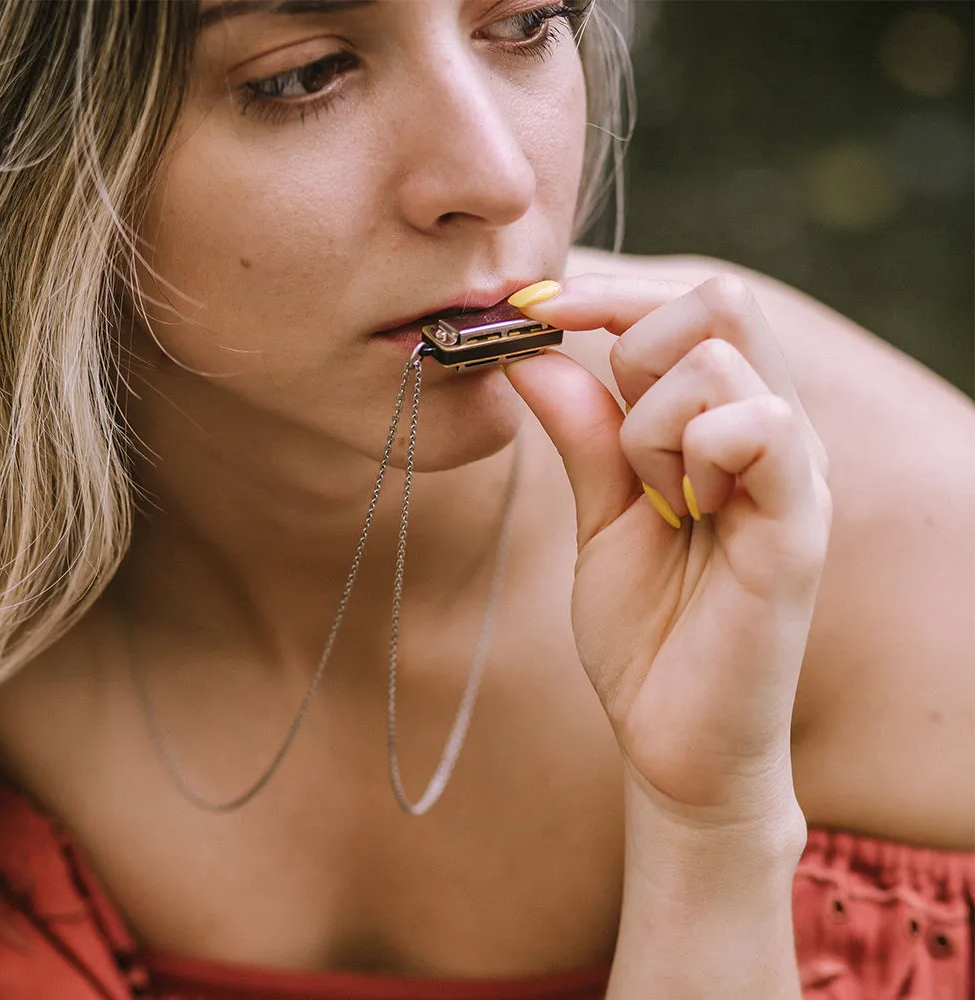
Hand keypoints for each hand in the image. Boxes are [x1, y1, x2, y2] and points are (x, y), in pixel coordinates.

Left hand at [504, 274, 831, 830]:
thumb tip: (531, 353)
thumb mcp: (598, 513)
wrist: (675, 737)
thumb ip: (579, 431)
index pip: (692, 300)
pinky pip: (758, 425)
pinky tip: (684, 513)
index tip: (531, 311)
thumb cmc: (646, 628)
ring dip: (648, 424)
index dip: (607, 294)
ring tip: (654, 502)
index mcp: (734, 418)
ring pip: (717, 358)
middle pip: (719, 300)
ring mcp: (795, 472)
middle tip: (619, 446)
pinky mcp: (799, 525)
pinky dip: (690, 453)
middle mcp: (777, 428)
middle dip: (633, 351)